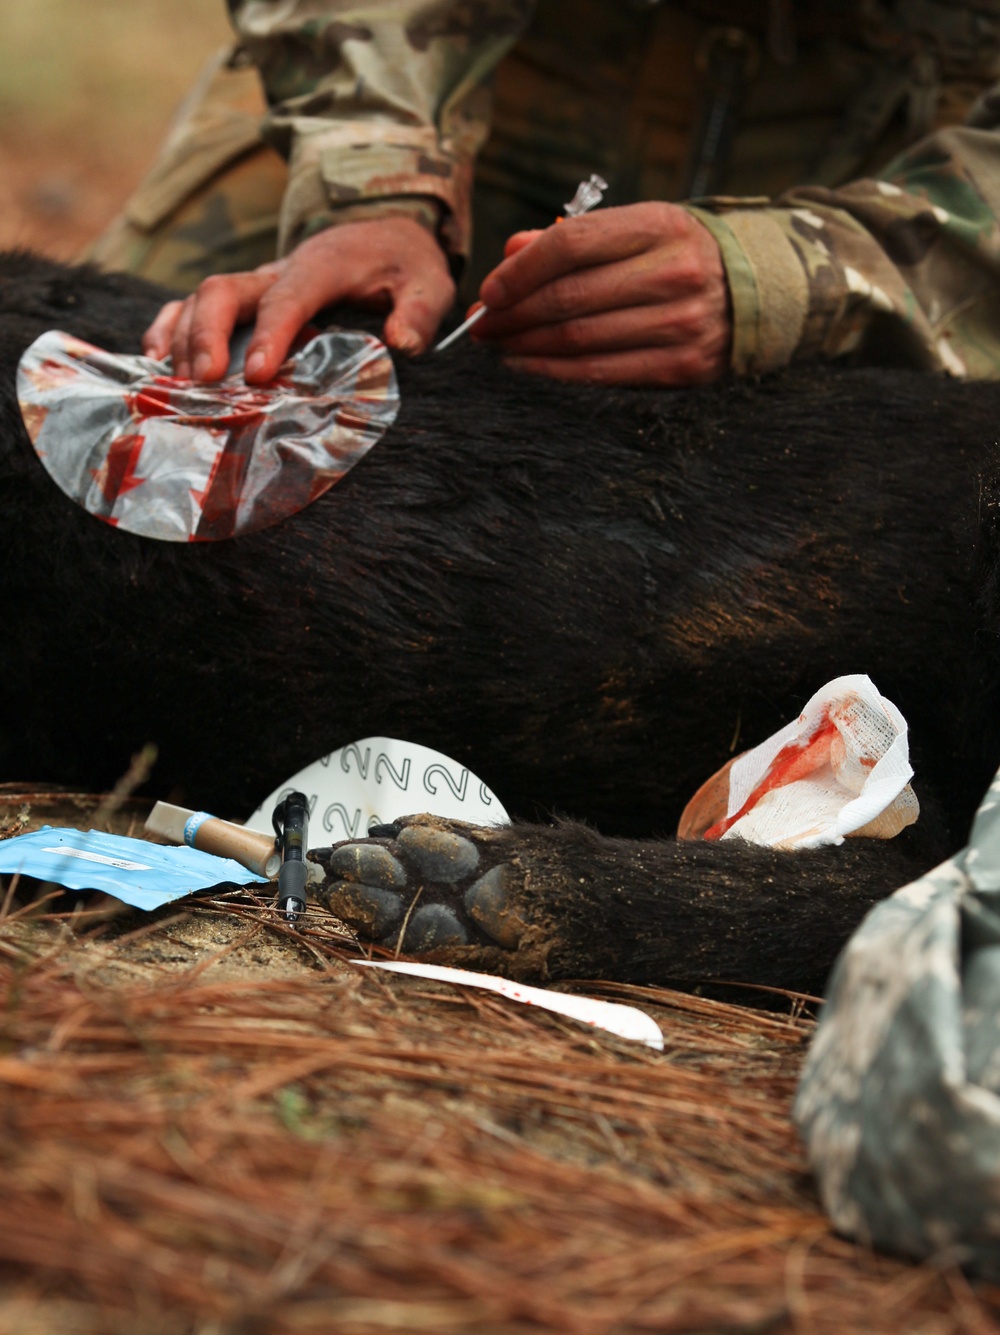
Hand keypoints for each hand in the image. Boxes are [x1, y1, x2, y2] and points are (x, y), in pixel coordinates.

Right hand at [142, 216, 455, 382]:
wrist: (385, 234)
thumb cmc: (405, 265)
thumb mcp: (429, 283)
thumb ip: (419, 312)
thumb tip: (402, 343)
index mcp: (322, 266)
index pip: (288, 297)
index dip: (268, 334)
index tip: (256, 374)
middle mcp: (277, 270)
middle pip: (224, 289)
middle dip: (208, 334)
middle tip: (204, 382)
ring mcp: (254, 283)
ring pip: (200, 298)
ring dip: (184, 340)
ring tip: (178, 386)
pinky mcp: (242, 297)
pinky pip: (191, 305)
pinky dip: (168, 329)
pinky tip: (157, 363)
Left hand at [472, 202, 730, 385]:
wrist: (758, 293)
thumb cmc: (679, 256)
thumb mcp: (637, 230)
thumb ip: (574, 238)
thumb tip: (510, 253)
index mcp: (660, 225)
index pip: (571, 244)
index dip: (520, 270)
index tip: (488, 291)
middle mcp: (675, 273)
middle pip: (569, 297)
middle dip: (513, 315)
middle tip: (482, 326)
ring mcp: (682, 323)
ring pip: (580, 339)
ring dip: (526, 346)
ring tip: (499, 346)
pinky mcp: (683, 366)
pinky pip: (602, 373)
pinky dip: (554, 371)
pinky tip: (527, 366)